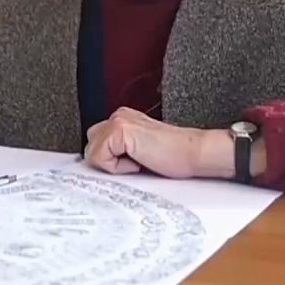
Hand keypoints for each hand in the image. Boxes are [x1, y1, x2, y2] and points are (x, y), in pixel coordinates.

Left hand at [84, 107, 219, 178]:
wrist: (194, 154)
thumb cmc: (174, 157)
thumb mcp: (140, 151)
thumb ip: (119, 150)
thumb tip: (97, 164)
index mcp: (123, 119)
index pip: (97, 141)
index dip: (107, 159)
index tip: (126, 166)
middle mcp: (119, 116)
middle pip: (90, 146)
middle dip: (107, 161)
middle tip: (135, 163)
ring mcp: (118, 121)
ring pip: (92, 153)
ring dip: (113, 165)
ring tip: (139, 161)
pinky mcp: (119, 131)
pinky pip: (101, 158)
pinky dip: (118, 167)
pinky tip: (140, 161)